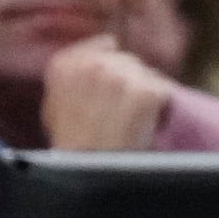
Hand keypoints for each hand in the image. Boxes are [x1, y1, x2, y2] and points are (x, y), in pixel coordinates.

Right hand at [42, 34, 176, 149]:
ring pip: (146, 73)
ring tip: (128, 119)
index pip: (105, 44)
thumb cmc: (71, 144)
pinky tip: (142, 123)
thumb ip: (74, 74)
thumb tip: (104, 47)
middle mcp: (94, 64)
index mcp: (66, 64)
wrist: (87, 172)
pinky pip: (162, 88)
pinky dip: (158, 104)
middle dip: (127, 80)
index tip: (106, 88)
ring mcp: (122, 76)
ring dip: (143, 92)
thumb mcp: (56, 103)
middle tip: (117, 110)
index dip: (110, 66)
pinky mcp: (147, 90)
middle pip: (127, 59)